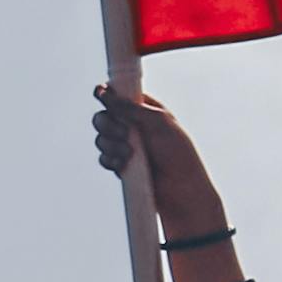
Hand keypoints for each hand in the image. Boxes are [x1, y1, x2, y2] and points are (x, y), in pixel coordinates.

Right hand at [91, 85, 231, 247]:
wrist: (182, 189)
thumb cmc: (178, 153)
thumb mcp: (159, 122)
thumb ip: (131, 107)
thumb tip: (105, 92)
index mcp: (143, 110)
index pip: (118, 96)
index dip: (105, 94)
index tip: (99, 93)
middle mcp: (132, 126)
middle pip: (103, 117)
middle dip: (108, 124)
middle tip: (125, 133)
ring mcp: (125, 146)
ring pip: (101, 138)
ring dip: (111, 144)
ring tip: (131, 153)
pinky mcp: (121, 165)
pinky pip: (104, 158)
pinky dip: (111, 160)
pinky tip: (125, 164)